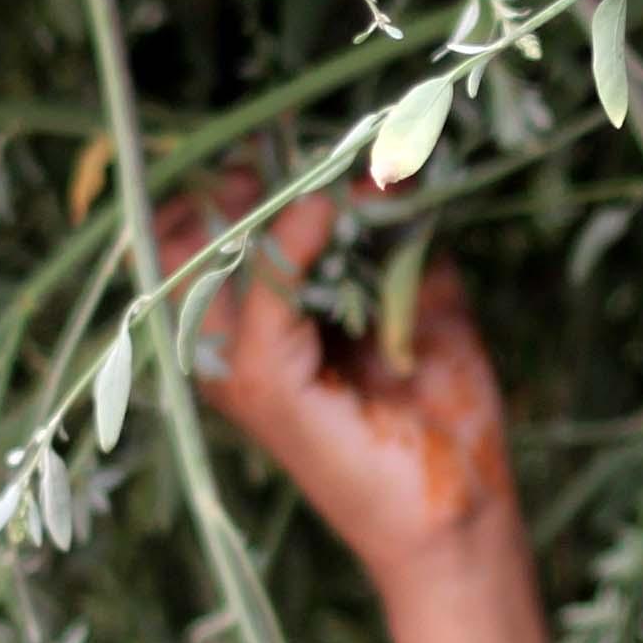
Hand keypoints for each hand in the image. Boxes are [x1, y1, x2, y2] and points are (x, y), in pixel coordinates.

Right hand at [162, 177, 523, 590]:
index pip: (198, 231)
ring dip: (250, 204)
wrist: (464, 511)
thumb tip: (381, 165)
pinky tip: (323, 210)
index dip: (231, 176)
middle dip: (227, 183)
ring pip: (197, 264)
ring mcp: (240, 373)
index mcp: (255, 326)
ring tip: (309, 175)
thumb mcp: (423, 297)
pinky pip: (258, 308)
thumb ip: (396, 233)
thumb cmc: (440, 414)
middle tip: (282, 147)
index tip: (281, 131)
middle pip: (177, 240)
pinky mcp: (268, 396)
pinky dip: (286, 247)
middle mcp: (230, 348)